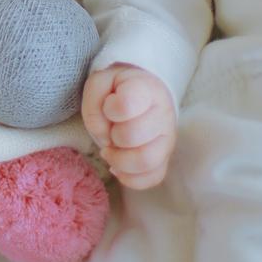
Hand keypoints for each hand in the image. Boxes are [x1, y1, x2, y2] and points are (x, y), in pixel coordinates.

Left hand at [81, 63, 175, 190]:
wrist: (144, 95)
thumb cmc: (118, 91)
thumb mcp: (99, 84)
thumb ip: (94, 105)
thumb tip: (105, 139)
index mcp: (146, 90)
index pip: (126, 104)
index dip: (110, 110)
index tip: (109, 108)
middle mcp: (163, 114)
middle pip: (133, 136)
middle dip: (113, 136)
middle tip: (109, 131)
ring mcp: (168, 139)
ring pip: (146, 161)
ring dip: (119, 160)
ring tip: (110, 151)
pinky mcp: (165, 159)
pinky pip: (153, 178)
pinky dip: (130, 178)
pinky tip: (118, 166)